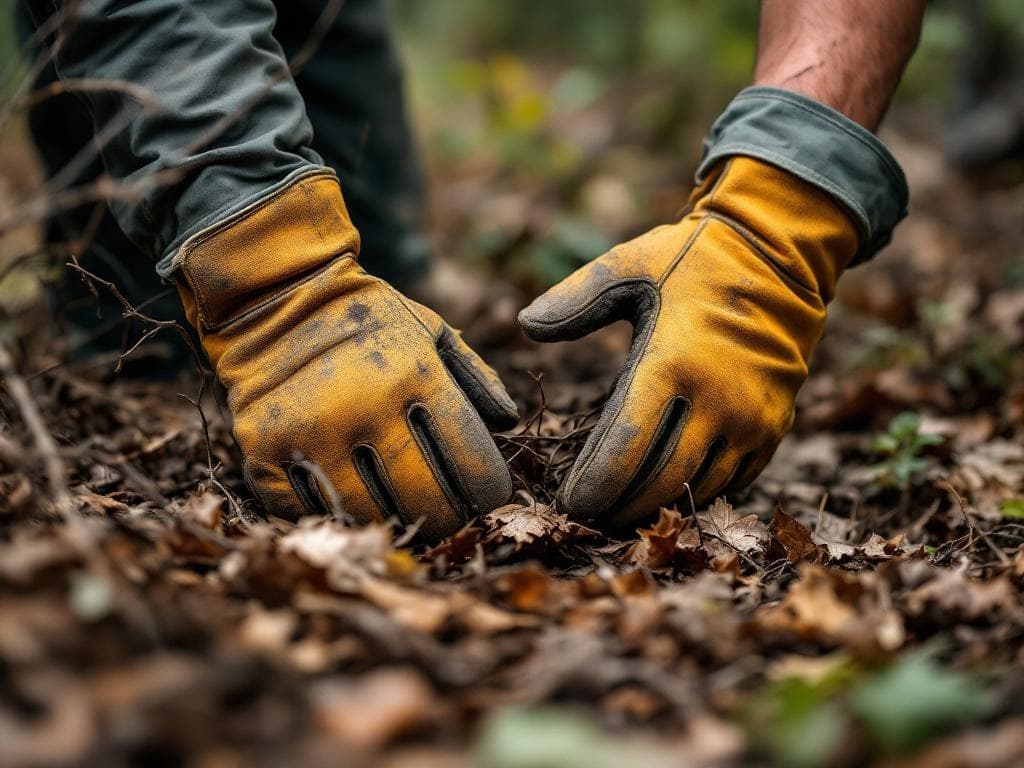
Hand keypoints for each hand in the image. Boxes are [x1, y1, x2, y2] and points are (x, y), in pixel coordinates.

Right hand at [177, 172, 517, 539]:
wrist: (274, 301)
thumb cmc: (368, 322)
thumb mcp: (431, 332)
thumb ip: (475, 377)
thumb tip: (509, 424)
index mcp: (414, 375)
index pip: (471, 463)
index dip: (490, 491)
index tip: (489, 494)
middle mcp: (363, 406)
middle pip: (428, 502)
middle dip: (452, 518)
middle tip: (454, 515)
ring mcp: (311, 433)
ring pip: (374, 516)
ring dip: (399, 523)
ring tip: (409, 514)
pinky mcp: (266, 452)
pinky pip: (315, 511)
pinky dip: (341, 515)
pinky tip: (356, 502)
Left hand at [519, 156, 859, 525]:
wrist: (779, 256)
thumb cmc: (693, 261)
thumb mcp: (629, 266)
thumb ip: (575, 299)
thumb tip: (524, 324)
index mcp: (672, 363)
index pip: (624, 449)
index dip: (593, 486)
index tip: (568, 503)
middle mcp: (717, 401)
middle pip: (659, 482)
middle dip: (619, 508)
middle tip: (588, 517)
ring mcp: (751, 420)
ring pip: (696, 488)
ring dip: (655, 507)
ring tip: (619, 512)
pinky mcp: (774, 428)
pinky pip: (732, 480)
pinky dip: (695, 492)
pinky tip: (665, 492)